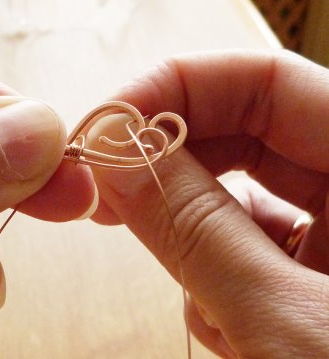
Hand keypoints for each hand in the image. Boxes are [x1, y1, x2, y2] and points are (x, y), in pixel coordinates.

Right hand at [91, 50, 328, 357]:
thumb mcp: (290, 332)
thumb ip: (198, 234)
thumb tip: (118, 157)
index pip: (269, 80)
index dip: (176, 87)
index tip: (105, 124)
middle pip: (247, 131)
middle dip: (168, 157)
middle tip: (105, 186)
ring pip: (238, 196)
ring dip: (193, 236)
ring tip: (203, 299)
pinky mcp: (320, 280)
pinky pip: (246, 248)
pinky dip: (215, 278)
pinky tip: (225, 321)